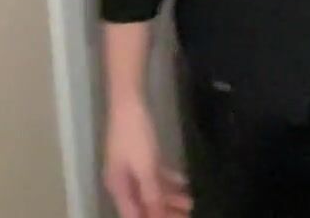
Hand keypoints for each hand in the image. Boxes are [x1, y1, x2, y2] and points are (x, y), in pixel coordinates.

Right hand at [103, 97, 191, 217]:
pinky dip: (168, 181)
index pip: (134, 215)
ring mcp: (130, 169)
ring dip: (170, 197)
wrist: (129, 102)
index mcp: (119, 187)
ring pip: (151, 190)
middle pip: (144, 204)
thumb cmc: (135, 136)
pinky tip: (184, 182)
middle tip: (188, 214)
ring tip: (190, 202)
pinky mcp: (139, 157)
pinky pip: (154, 175)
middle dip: (165, 211)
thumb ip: (152, 195)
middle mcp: (122, 182)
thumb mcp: (145, 168)